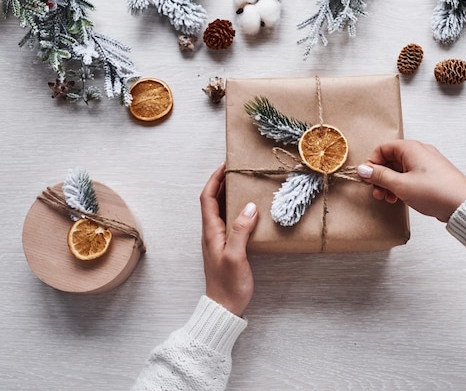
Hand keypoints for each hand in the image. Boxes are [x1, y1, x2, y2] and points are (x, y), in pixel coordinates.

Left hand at [200, 163, 257, 316]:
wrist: (225, 307)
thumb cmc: (229, 284)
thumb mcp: (236, 256)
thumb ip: (240, 230)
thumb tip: (249, 206)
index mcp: (211, 232)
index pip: (207, 198)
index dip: (214, 180)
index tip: (226, 165)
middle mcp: (212, 233)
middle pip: (213, 201)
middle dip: (222, 183)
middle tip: (238, 170)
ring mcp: (219, 240)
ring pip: (221, 210)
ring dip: (229, 195)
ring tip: (244, 184)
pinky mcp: (227, 246)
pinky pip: (230, 221)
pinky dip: (237, 210)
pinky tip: (250, 210)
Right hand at [357, 140, 465, 222]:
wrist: (462, 205)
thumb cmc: (436, 191)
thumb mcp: (400, 185)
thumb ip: (380, 176)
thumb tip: (364, 169)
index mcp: (411, 148)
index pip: (382, 149)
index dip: (372, 163)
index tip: (368, 178)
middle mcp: (419, 152)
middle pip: (390, 159)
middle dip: (380, 176)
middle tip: (377, 192)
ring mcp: (426, 164)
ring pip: (399, 170)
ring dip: (390, 183)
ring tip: (388, 198)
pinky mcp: (431, 175)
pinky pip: (410, 176)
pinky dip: (401, 186)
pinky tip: (399, 198)